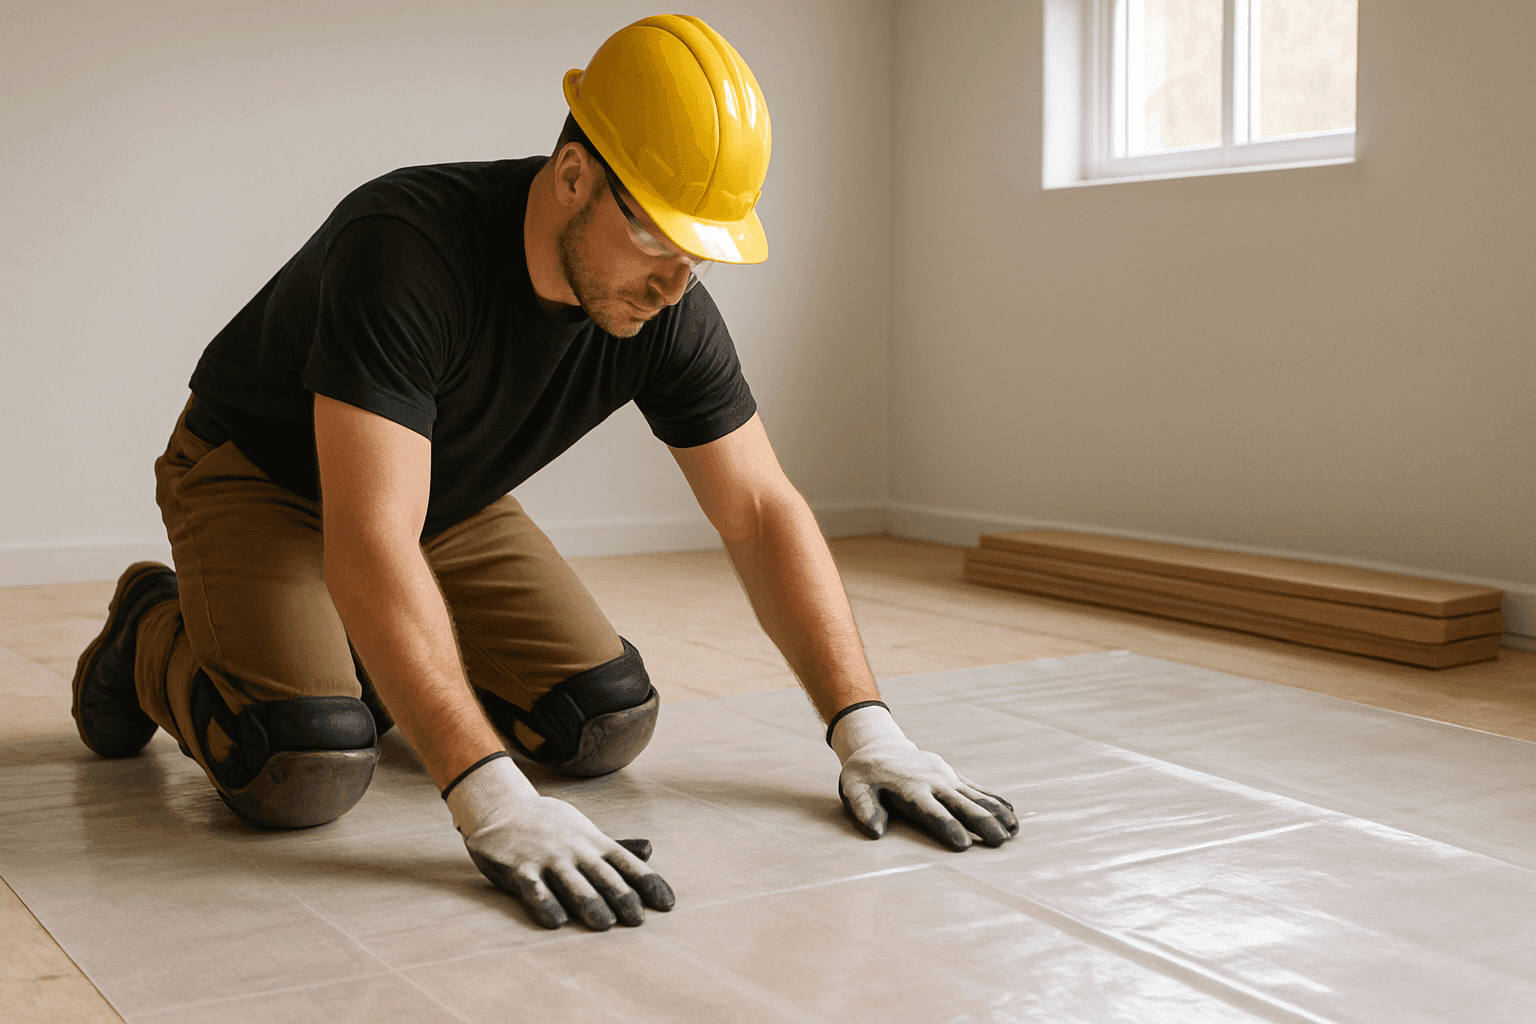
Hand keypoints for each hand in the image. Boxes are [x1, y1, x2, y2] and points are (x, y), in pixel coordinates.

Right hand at [444, 754, 675, 929]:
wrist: (504, 808)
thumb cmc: (553, 827)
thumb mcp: (586, 832)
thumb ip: (616, 847)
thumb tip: (651, 849)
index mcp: (594, 842)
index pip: (627, 863)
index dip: (648, 882)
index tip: (667, 904)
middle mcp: (574, 849)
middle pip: (602, 875)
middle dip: (621, 897)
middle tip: (637, 920)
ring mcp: (547, 858)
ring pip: (571, 884)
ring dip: (588, 903)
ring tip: (605, 924)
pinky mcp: (519, 868)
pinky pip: (534, 889)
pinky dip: (545, 904)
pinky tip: (557, 921)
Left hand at [832, 705, 1018, 850]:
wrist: (878, 745)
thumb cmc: (865, 774)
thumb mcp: (854, 788)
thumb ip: (864, 808)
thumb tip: (876, 832)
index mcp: (910, 789)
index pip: (931, 811)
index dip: (947, 827)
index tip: (963, 844)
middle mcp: (933, 781)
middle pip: (960, 804)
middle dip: (980, 822)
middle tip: (999, 841)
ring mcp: (945, 776)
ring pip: (974, 796)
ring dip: (995, 812)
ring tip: (1014, 830)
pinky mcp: (952, 774)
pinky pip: (976, 788)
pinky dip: (994, 799)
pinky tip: (1011, 812)